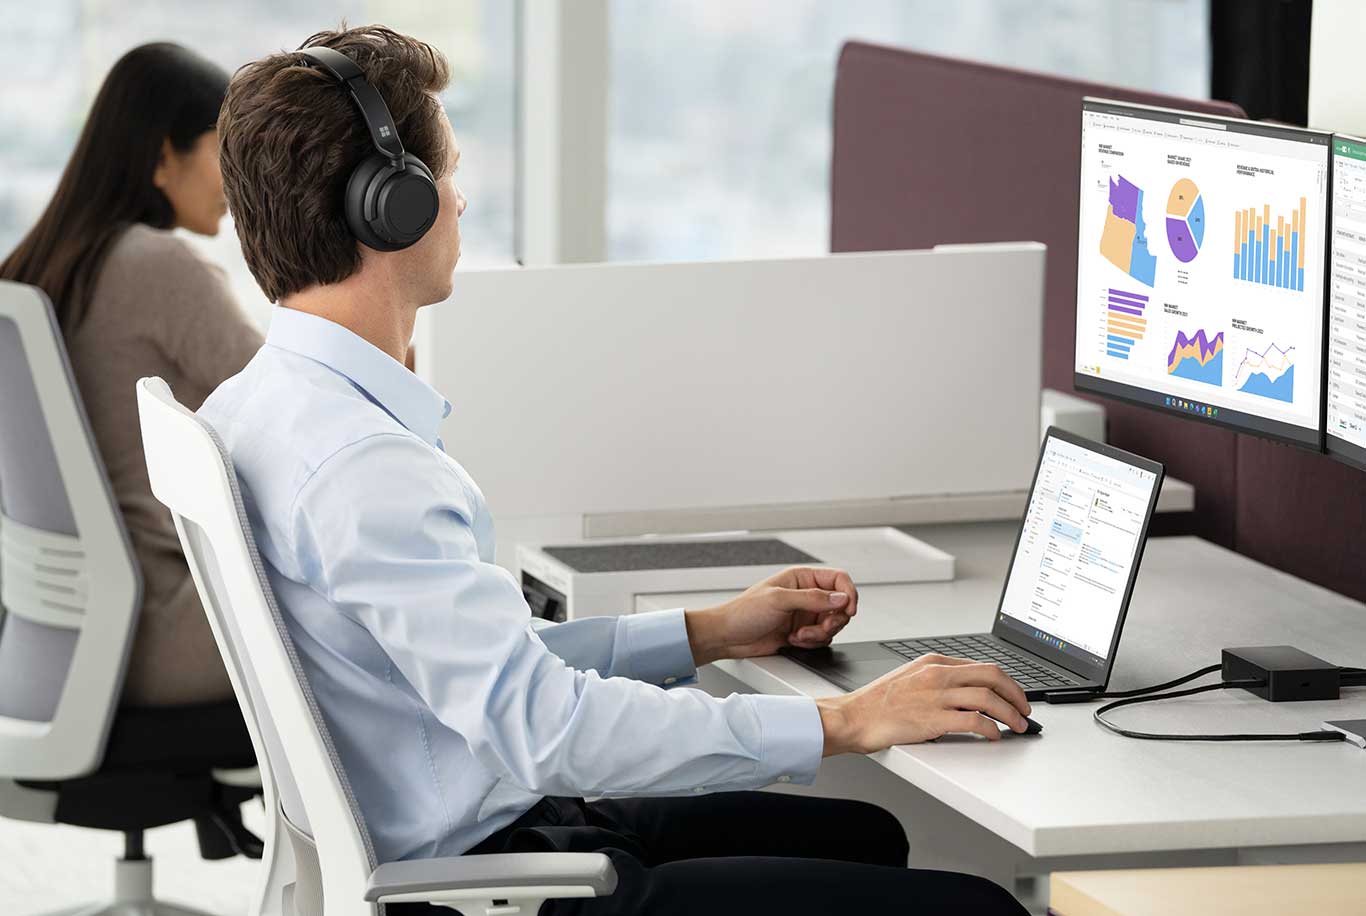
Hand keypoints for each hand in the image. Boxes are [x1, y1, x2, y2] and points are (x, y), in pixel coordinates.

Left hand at [684, 567, 857, 665]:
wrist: (729, 637)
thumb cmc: (744, 612)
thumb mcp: (779, 600)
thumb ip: (813, 598)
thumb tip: (840, 598)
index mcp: (801, 578)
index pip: (838, 579)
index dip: (848, 593)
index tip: (848, 609)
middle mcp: (806, 595)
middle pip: (840, 605)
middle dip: (832, 621)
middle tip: (819, 628)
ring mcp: (805, 614)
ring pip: (832, 625)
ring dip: (819, 634)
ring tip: (798, 635)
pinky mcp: (802, 632)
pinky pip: (822, 639)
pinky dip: (812, 643)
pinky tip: (793, 640)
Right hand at [816, 654, 1031, 754]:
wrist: (852, 716)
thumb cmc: (876, 703)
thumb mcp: (909, 678)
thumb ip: (937, 680)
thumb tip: (966, 694)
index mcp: (932, 662)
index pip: (981, 666)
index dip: (1006, 682)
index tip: (1015, 696)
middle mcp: (936, 674)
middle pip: (992, 676)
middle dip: (1016, 694)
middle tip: (1025, 709)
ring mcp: (935, 696)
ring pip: (988, 697)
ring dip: (1010, 713)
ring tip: (1017, 725)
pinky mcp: (932, 719)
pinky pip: (974, 721)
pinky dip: (991, 728)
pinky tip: (994, 735)